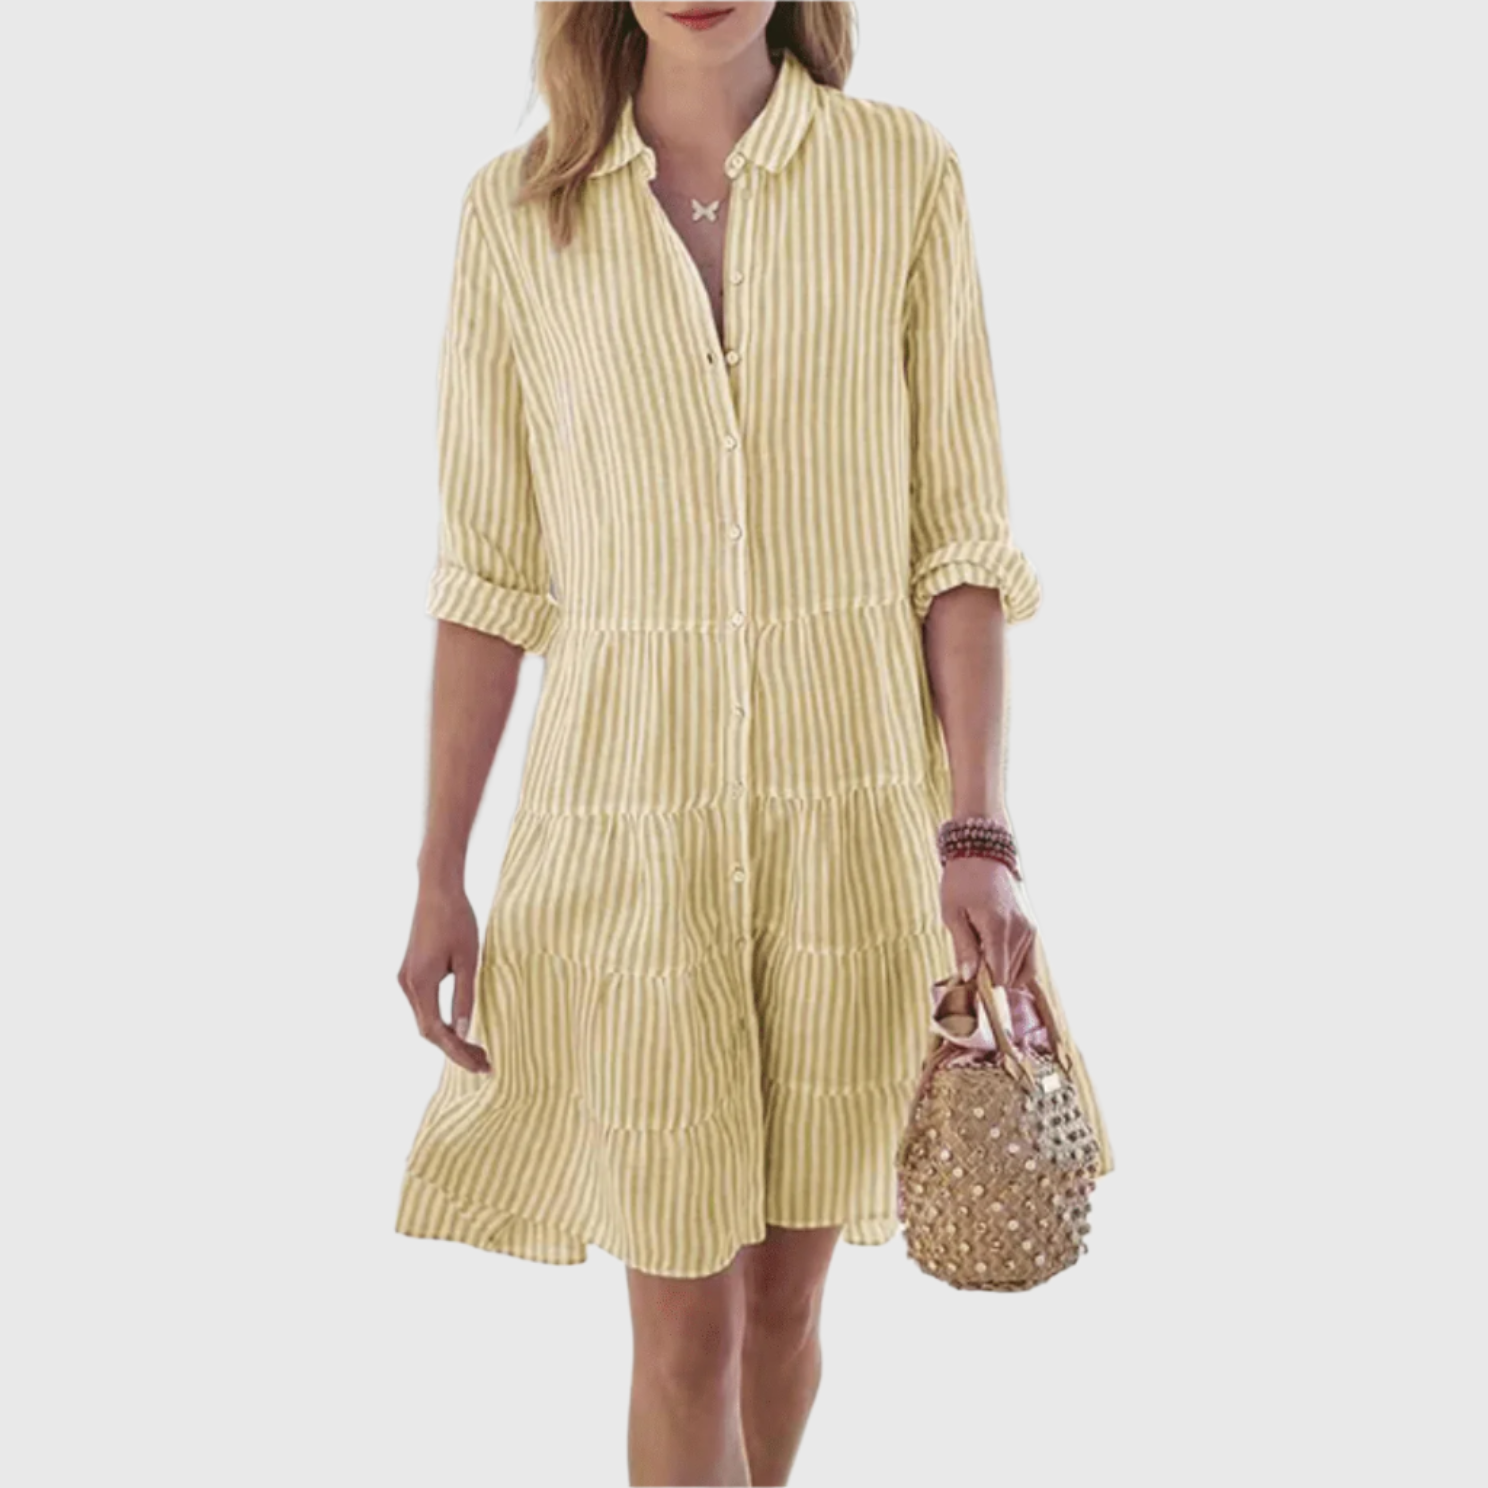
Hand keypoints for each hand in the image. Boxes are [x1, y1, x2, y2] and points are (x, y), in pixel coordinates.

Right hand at [397, 876, 490, 1074]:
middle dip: (455, 1049)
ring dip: (448, 1037)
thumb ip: (464, 997)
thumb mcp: (469, 960)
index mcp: (420, 983)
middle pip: (428, 1031)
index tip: (481, 1065)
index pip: (436, 1032)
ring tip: (478, 1050)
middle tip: (485, 1063)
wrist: (437, 889)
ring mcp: (406, 978)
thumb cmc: (457, 920)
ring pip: (425, 1019)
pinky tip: (461, 1028)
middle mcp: (407, 984)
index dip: (458, 1052)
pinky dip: (441, 1021)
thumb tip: (463, 1031)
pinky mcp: (410, 972)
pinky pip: (424, 1006)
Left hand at [940, 853, 1036, 993]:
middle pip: (1009, 977)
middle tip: (970, 962)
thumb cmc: (962, 880)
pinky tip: (995, 954)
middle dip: (990, 978)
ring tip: (982, 949)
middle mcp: (1020, 931)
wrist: (982, 852)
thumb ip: (963, 948)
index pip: (999, 977)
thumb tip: (970, 978)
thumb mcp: (952, 913)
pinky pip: (1029, 961)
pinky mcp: (1033, 927)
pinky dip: (1013, 965)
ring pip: (1020, 972)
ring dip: (1001, 970)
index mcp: (998, 928)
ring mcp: (1030, 929)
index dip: (983, 986)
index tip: (968, 982)